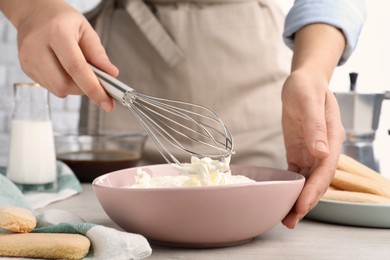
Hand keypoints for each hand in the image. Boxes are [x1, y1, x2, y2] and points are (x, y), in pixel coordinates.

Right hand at [7, 0, 117, 111]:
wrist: (34, 12)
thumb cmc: (62, 20)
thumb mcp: (85, 30)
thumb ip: (98, 54)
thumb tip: (111, 75)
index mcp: (57, 32)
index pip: (76, 68)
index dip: (93, 88)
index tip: (107, 103)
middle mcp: (37, 46)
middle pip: (64, 84)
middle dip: (83, 89)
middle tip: (94, 82)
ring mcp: (28, 58)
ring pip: (56, 89)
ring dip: (73, 87)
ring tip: (77, 71)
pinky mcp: (25, 67)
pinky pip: (49, 87)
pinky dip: (62, 84)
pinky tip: (63, 69)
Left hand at [280, 69, 344, 228]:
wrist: (302, 81)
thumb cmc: (307, 88)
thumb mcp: (309, 102)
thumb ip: (315, 127)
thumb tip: (322, 153)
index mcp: (331, 139)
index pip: (325, 170)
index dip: (314, 190)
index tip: (302, 205)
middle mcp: (324, 149)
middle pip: (317, 181)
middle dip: (306, 201)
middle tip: (290, 220)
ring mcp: (312, 151)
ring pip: (307, 181)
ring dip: (298, 199)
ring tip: (286, 217)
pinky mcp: (300, 151)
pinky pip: (297, 173)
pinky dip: (291, 187)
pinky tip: (283, 198)